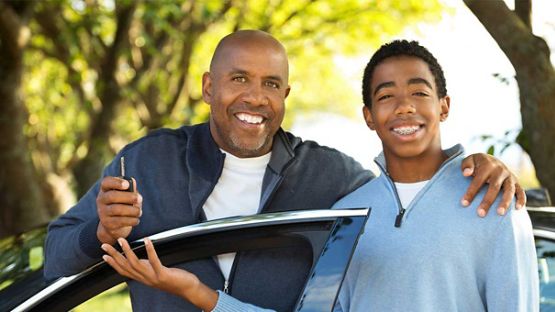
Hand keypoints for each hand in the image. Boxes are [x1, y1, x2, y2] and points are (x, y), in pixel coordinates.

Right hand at [96, 177, 141, 244]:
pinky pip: (120, 221)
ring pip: (116, 209)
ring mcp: (102, 212)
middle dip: (128, 197)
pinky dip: (131, 220)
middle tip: (140, 199)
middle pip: (112, 196)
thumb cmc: (124, 204)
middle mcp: (101, 199)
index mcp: (106, 189)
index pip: (106, 182)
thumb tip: (132, 183)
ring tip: (139, 211)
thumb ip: (130, 189)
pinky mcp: (107, 223)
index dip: (116, 182)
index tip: (127, 184)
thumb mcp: (127, 195)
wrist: (115, 225)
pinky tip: (136, 220)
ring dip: (131, 210)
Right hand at [102, 238, 217, 310]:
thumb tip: (139, 260)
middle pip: (125, 266)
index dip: (113, 263)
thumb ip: (147, 268)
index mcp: (142, 278)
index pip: (123, 271)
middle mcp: (145, 279)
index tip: (104, 255)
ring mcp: (153, 277)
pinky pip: (154, 261)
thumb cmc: (174, 279)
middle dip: (114, 255)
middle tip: (104, 245)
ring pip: (135, 263)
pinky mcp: (163, 274)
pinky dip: (150, 250)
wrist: (187, 289)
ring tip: (121, 240)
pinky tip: (147, 240)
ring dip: (127, 250)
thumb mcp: (156, 274)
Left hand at [460, 153, 525, 216]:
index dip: (471, 192)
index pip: (479, 180)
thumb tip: (466, 173)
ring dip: (505, 202)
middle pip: (494, 187)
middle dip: (487, 201)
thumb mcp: (470, 160)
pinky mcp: (517, 182)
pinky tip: (517, 209)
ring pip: (509, 190)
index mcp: (488, 165)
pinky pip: (521, 191)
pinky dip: (521, 199)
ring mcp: (510, 177)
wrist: (491, 160)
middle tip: (480, 213)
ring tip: (499, 213)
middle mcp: (500, 171)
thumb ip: (466, 166)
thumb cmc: (477, 164)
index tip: (464, 203)